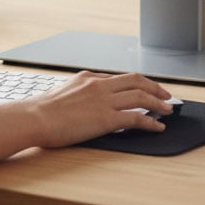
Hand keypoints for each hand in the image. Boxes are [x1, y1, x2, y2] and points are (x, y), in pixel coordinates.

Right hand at [27, 70, 174, 147]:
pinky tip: (158, 127)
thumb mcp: (64, 93)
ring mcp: (104, 100)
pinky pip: (136, 118)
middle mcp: (99, 85)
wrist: (35, 117)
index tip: (146, 88)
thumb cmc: (43, 111)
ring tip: (168, 109)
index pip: (120, 77)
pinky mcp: (106, 118)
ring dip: (158, 103)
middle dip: (154, 87)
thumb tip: (88, 104)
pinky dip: (151, 122)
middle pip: (136, 80)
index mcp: (89, 77)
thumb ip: (80, 93)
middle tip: (166, 94)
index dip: (138, 83)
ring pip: (141, 96)